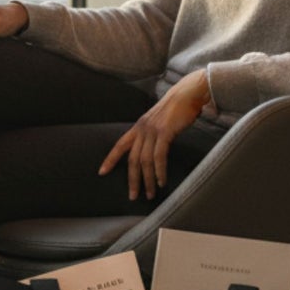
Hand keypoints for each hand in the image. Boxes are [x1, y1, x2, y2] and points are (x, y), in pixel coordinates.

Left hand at [99, 70, 211, 199]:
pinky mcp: (164, 133)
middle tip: (133, 196)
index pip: (119, 145)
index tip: (101, 172)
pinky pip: (159, 157)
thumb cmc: (176, 108)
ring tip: (150, 194)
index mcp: (138, 127)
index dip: (110, 159)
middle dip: (132, 180)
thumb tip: (152, 149)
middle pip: (132, 159)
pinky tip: (161, 182)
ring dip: (147, 180)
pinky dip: (159, 171)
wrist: (187, 93)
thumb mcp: (158, 121)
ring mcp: (152, 131)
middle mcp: (142, 129)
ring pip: (145, 161)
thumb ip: (152, 134)